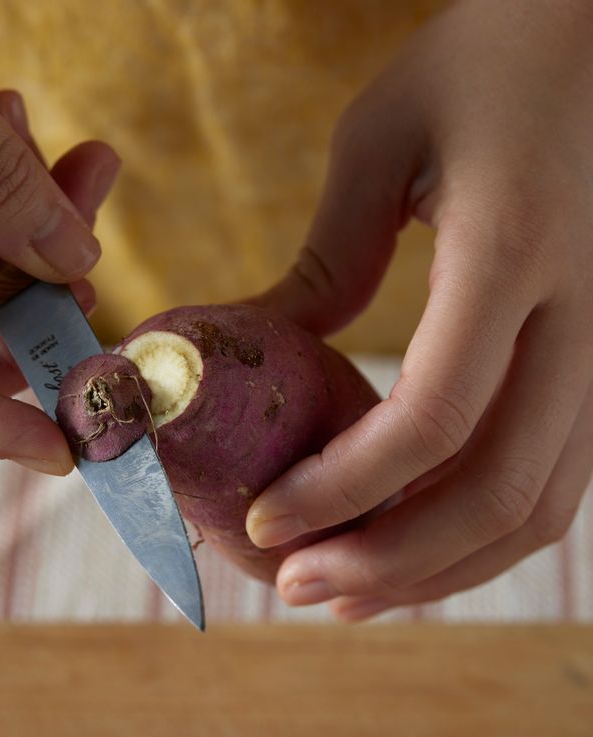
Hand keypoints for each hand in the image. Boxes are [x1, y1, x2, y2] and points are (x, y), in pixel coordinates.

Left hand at [246, 0, 592, 617]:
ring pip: (539, 508)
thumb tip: (280, 351)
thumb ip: (332, 259)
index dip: (341, 492)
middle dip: (389, 562)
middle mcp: (586, 318)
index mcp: (515, 254)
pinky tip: (409, 541)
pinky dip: (476, 527)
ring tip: (344, 592)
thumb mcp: (384, 139)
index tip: (264, 522)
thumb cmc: (490, 56)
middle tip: (297, 588)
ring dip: (436, 567)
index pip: (431, 419)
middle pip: (497, 493)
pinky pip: (551, 474)